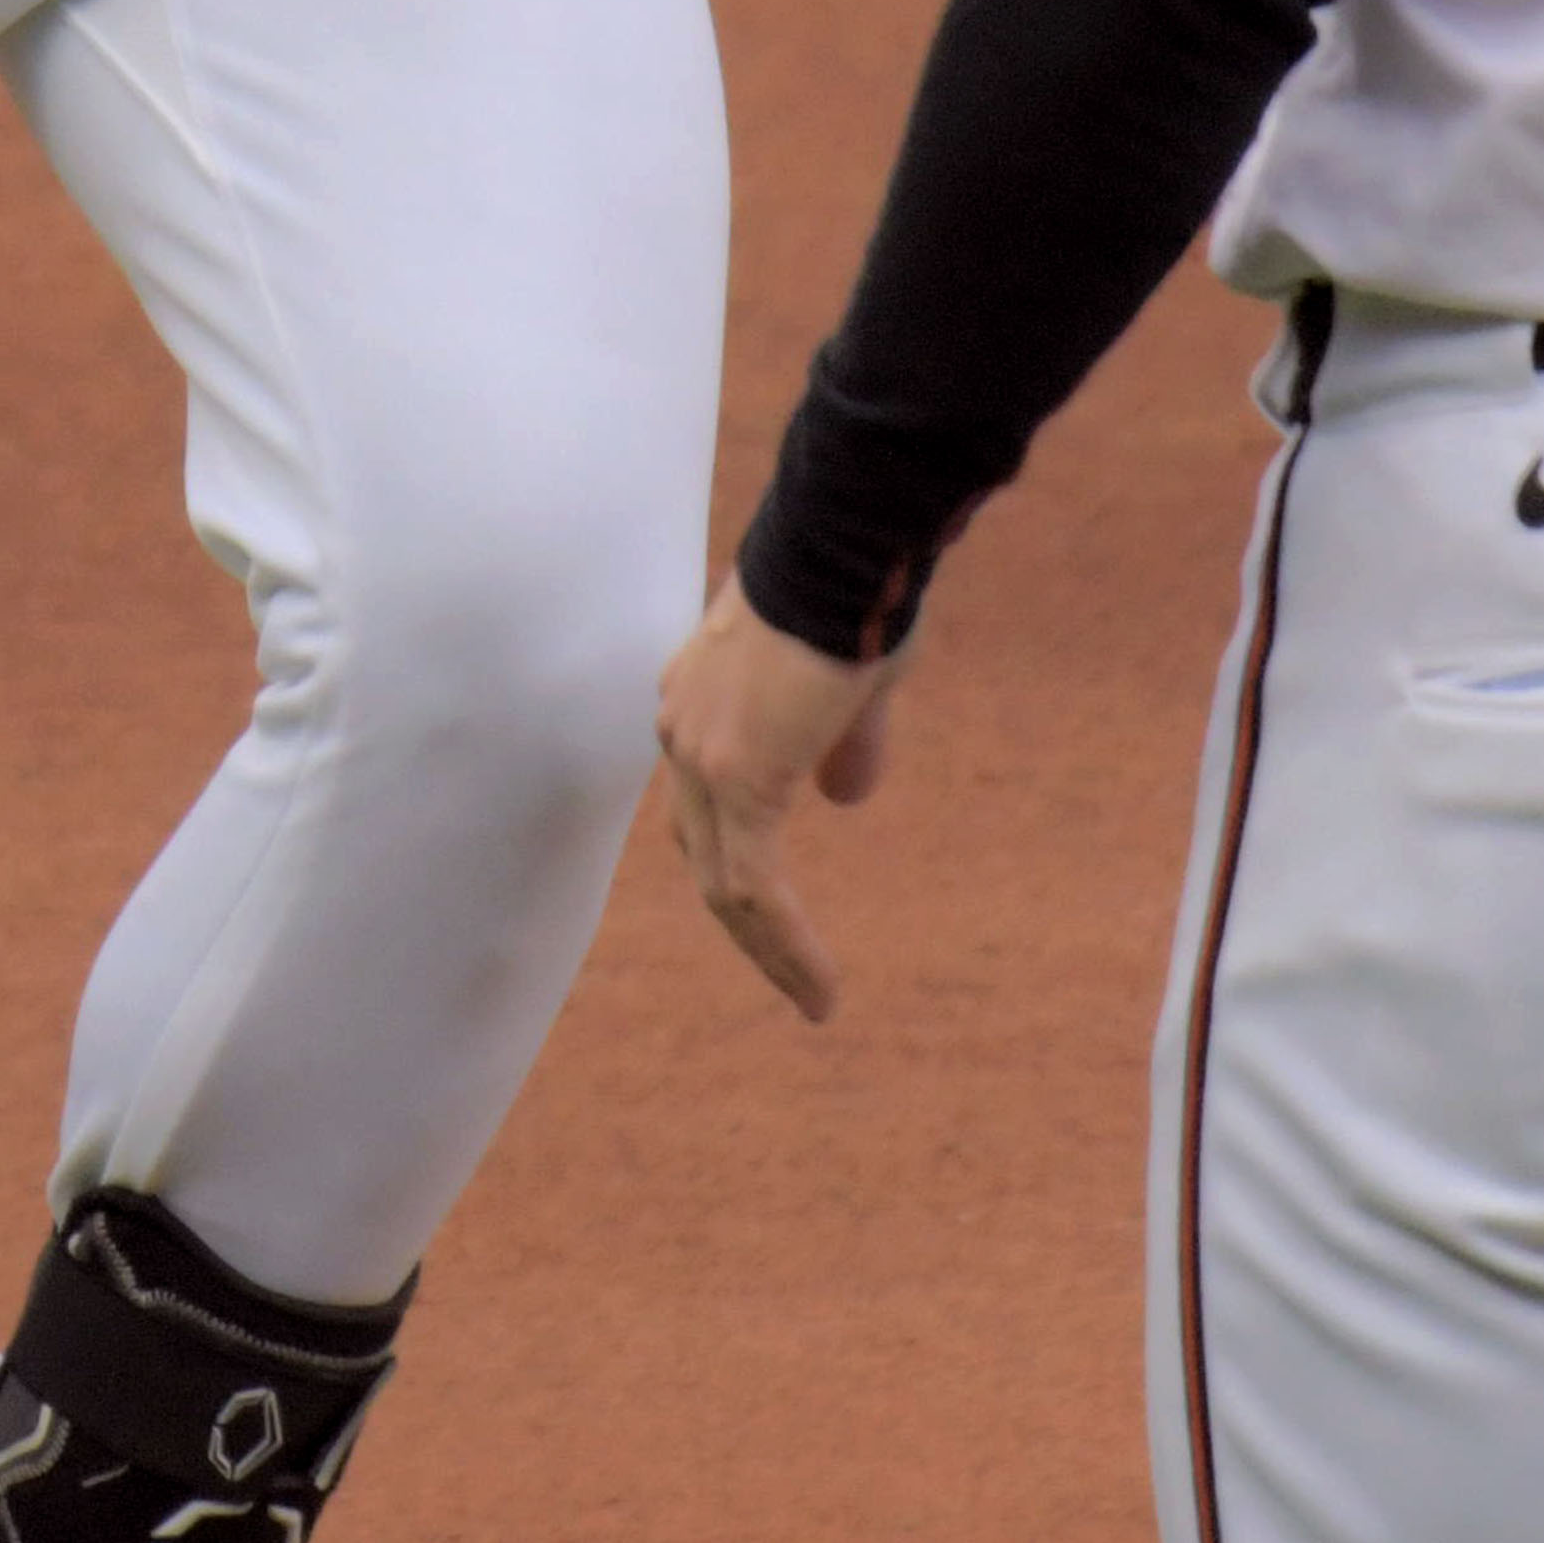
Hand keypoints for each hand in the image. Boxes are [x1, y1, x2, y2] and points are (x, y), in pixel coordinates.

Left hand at [653, 575, 903, 1022]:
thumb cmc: (861, 589)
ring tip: (815, 1001)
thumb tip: (847, 797)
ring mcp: (701, 754)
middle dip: (746, 917)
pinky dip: (786, 944)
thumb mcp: (856, 679)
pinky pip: (754, 889)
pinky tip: (820, 989)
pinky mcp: (739, 778)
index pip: (703, 799)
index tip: (776, 905)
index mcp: (699, 696)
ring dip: (770, 949)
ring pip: (724, 883)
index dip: (737, 853)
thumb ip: (844, 740)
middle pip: (700, 849)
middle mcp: (682, 726)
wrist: (848, 541)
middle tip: (792, 972)